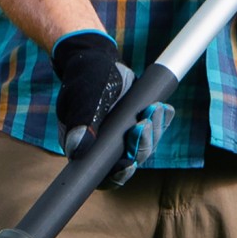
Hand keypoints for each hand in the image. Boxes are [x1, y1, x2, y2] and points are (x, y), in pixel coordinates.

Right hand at [50, 30, 173, 186]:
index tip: (129, 163)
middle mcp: (105, 149)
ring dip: (154, 132)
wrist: (96, 61)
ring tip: (154, 109)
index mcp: (86, 150)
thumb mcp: (81, 96)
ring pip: (145, 147)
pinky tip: (160, 107)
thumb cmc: (84, 79)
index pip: (103, 175)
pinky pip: (155, 129)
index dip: (118, 174)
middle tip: (143, 124)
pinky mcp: (138, 123)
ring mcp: (123, 137)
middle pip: (129, 163)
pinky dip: (160, 119)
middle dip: (141, 146)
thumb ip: (80, 121)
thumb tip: (76, 149)